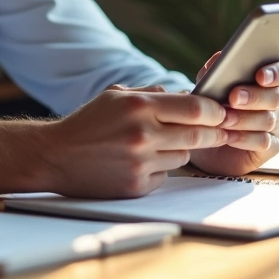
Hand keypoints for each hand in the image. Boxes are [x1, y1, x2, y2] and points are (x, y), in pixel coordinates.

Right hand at [39, 86, 229, 197]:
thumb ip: (152, 93)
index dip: (215, 111)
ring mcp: (140, 162)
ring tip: (165, 143)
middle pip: (198, 135)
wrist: (56, 156)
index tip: (221, 112)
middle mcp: (142, 134)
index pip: (195, 108)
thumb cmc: (88, 123)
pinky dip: (161, 168)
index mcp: (138, 107)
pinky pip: (165, 175)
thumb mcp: (116, 95)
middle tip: (223, 130)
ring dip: (183, 149)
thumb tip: (188, 95)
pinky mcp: (136, 185)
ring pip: (184, 156)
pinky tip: (141, 161)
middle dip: (215, 133)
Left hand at [189, 53, 278, 175]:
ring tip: (223, 119)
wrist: (202, 140)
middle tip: (233, 98)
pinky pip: (264, 142)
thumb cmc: (209, 107)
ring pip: (268, 120)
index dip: (278, 72)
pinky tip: (229, 137)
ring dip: (244, 118)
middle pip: (276, 96)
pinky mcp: (269, 147)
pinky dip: (245, 139)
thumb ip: (215, 72)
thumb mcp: (207, 87)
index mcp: (267, 79)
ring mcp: (275, 125)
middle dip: (254, 96)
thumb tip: (221, 58)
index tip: (261, 76)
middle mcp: (275, 101)